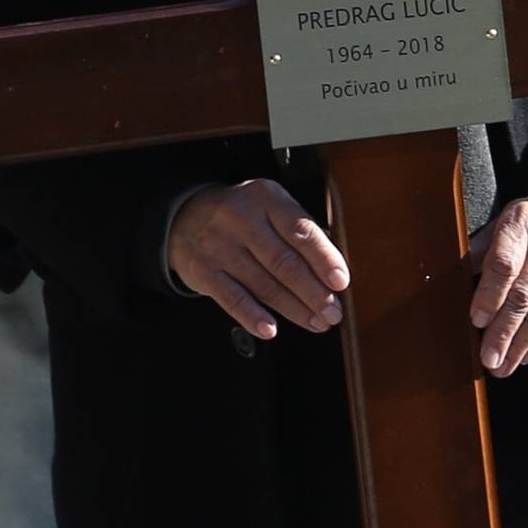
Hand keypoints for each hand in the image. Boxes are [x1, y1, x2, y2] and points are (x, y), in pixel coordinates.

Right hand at [167, 178, 349, 340]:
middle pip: (284, 261)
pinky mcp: (203, 270)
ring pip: (264, 284)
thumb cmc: (243, 217)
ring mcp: (219, 244)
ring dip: (294, 309)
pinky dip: (253, 316)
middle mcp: (240, 217)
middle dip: (314, 293)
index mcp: (265, 197)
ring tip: (315, 323)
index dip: (323, 258)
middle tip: (333, 313)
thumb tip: (333, 272)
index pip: (299, 230)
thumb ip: (299, 233)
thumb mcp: (270, 207)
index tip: (341, 282)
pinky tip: (271, 329)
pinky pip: (232, 299)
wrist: (186, 216)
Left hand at [469, 186, 527, 376]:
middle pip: (524, 294)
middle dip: (504, 331)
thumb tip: (458, 275)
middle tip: (489, 359)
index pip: (504, 263)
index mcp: (523, 219)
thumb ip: (485, 247)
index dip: (490, 295)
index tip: (477, 321)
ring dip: (522, 344)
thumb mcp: (508, 218)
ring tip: (504, 365)